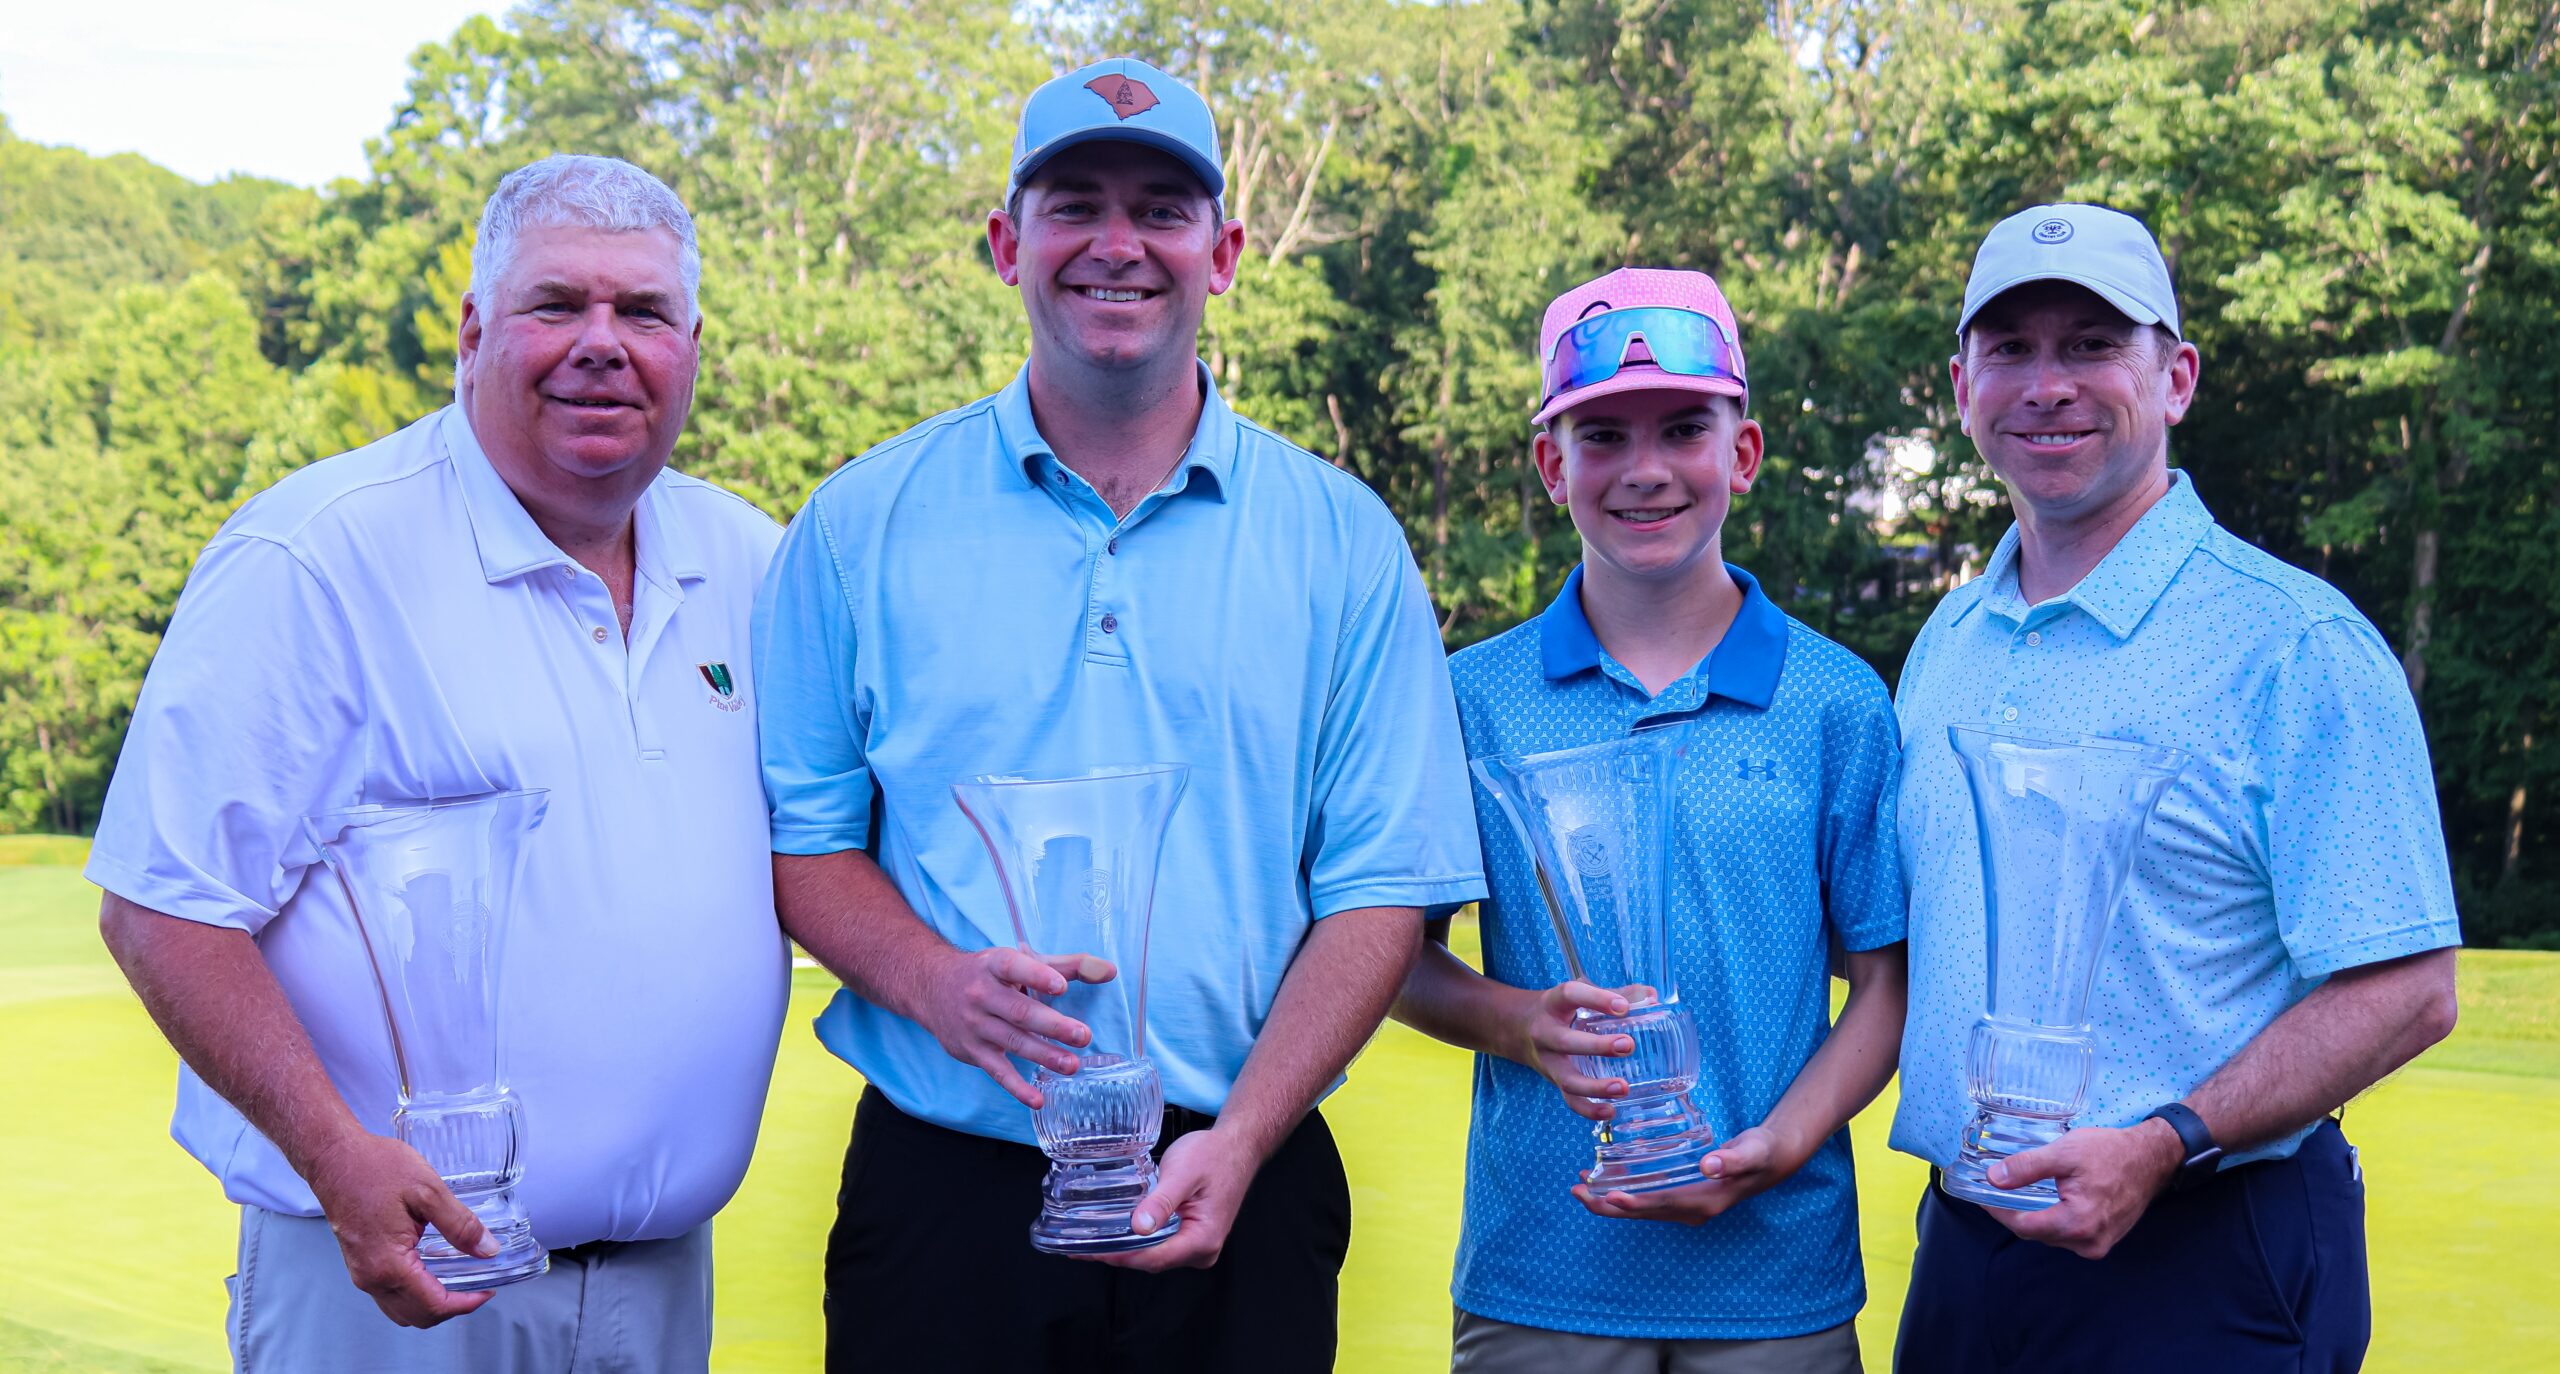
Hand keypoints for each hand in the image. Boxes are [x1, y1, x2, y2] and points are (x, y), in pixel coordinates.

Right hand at [303, 1132, 497, 1327]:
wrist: (334, 1158)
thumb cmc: (375, 1168)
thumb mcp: (428, 1191)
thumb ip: (460, 1225)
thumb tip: (487, 1250)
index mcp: (389, 1264)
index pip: (434, 1306)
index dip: (465, 1304)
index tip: (488, 1291)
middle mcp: (371, 1278)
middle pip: (417, 1317)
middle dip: (451, 1309)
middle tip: (478, 1288)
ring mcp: (362, 1273)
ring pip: (401, 1310)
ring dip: (432, 1306)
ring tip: (460, 1282)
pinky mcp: (359, 1264)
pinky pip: (390, 1295)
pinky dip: (415, 1294)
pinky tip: (433, 1273)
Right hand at [915, 946, 1114, 1107]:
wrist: (931, 988)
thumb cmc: (989, 974)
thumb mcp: (1021, 961)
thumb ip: (1067, 966)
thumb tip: (1109, 971)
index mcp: (995, 965)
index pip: (1014, 967)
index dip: (1037, 976)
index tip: (1061, 986)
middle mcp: (981, 994)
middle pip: (1019, 1012)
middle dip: (1052, 1026)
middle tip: (1084, 1036)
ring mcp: (975, 1025)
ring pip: (1012, 1042)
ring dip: (1043, 1055)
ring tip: (1072, 1065)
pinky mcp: (972, 1051)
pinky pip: (996, 1072)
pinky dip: (1016, 1088)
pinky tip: (1038, 1099)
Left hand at [1082, 1126, 1263, 1271]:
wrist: (1237, 1145)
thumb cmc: (1214, 1155)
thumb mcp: (1183, 1173)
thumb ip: (1161, 1202)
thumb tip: (1138, 1228)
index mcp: (1203, 1239)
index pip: (1153, 1258)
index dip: (1119, 1256)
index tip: (1090, 1251)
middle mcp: (1203, 1250)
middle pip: (1151, 1261)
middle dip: (1118, 1254)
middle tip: (1081, 1244)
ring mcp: (1198, 1246)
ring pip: (1154, 1255)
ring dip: (1126, 1248)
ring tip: (1092, 1239)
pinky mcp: (1192, 1237)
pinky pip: (1161, 1245)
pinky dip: (1139, 1240)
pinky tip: (1118, 1231)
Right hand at [1512, 980, 1643, 1121]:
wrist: (1517, 1027)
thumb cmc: (1560, 1009)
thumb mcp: (1579, 994)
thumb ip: (1615, 994)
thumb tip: (1652, 996)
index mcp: (1554, 1003)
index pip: (1571, 995)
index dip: (1596, 1000)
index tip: (1622, 1007)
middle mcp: (1545, 1032)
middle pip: (1567, 1042)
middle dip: (1597, 1046)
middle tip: (1627, 1045)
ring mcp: (1548, 1061)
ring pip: (1567, 1079)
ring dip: (1595, 1087)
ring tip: (1623, 1088)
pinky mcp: (1554, 1081)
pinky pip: (1569, 1100)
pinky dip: (1589, 1109)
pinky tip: (1611, 1111)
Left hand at [1572, 1124, 1797, 1224]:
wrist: (1770, 1159)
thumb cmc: (1760, 1151)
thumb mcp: (1751, 1151)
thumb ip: (1732, 1158)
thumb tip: (1709, 1166)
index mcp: (1704, 1202)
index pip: (1662, 1204)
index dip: (1634, 1202)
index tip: (1607, 1196)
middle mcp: (1691, 1210)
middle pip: (1643, 1211)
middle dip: (1607, 1204)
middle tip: (1575, 1190)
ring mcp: (1686, 1206)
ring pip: (1640, 1208)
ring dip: (1609, 1199)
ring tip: (1579, 1184)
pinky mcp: (1682, 1197)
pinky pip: (1647, 1199)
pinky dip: (1624, 1191)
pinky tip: (1604, 1179)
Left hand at [1983, 1119, 2183, 1258]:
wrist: (2151, 1159)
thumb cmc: (2111, 1152)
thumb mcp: (2065, 1152)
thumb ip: (2027, 1167)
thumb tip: (1994, 1179)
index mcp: (2077, 1223)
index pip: (2023, 1225)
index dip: (1998, 1211)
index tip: (1981, 1195)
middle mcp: (2087, 1243)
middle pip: (2035, 1233)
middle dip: (2013, 1212)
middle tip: (1995, 1191)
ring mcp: (2097, 1245)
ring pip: (2050, 1235)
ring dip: (2033, 1216)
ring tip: (2017, 1194)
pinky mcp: (2103, 1240)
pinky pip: (2066, 1235)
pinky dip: (2051, 1219)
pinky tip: (2045, 1201)